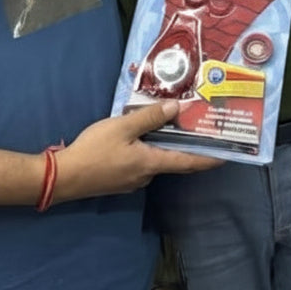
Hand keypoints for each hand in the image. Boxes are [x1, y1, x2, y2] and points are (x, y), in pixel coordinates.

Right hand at [55, 102, 220, 202]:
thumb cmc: (94, 151)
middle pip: (172, 160)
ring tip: (164, 125)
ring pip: (154, 161)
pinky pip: (139, 163)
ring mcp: (132, 181)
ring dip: (160, 146)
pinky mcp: (119, 181)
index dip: (209, 159)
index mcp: (151, 163)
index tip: (228, 156)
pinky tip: (138, 138)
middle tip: (195, 128)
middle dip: (183, 146)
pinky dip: (145, 151)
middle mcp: (147, 176)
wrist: (63, 177)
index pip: (188, 163)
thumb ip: (149, 118)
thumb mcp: (122, 127)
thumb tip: (177, 108)